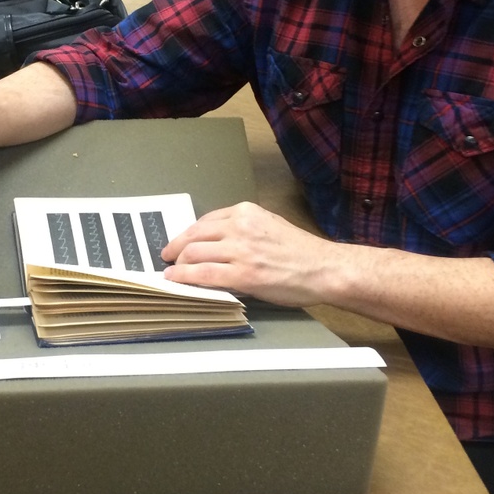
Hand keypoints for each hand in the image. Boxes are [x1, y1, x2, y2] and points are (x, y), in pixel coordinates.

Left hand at [161, 201, 333, 306]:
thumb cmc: (302, 252)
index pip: (205, 221)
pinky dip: (184, 278)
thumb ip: (244, 230)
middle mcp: (240, 227)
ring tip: (171, 273)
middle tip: (168, 257)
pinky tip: (175, 280)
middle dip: (175, 248)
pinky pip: (203, 275)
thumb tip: (219, 244)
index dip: (188, 234)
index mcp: (246, 212)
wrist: (325, 269)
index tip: (180, 243)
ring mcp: (240, 250)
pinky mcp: (242, 274)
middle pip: (194, 235)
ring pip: (193, 254)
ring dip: (177, 264)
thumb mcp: (270, 226)